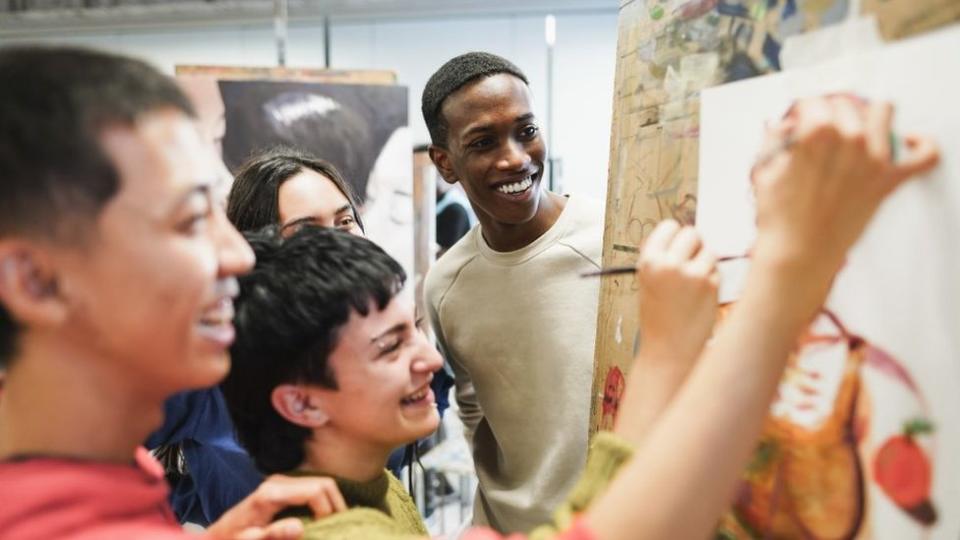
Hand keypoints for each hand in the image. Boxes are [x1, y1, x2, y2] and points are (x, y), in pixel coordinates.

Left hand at [207, 474, 346, 539]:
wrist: (219, 535)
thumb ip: (274, 535)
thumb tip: (300, 527)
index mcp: (272, 494)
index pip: (316, 491)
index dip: (328, 511)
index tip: (325, 532)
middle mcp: (279, 482)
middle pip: (324, 484)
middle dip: (336, 506)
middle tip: (337, 529)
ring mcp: (282, 481)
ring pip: (323, 484)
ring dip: (332, 504)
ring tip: (331, 525)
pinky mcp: (284, 485)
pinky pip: (314, 488)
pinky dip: (324, 502)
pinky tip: (322, 519)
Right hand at [612, 220, 717, 441]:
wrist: (669, 350)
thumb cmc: (658, 317)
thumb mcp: (648, 282)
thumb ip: (660, 257)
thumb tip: (679, 232)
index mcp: (648, 261)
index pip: (669, 227)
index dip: (676, 237)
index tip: (678, 248)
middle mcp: (668, 263)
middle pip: (692, 233)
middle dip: (694, 246)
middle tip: (690, 264)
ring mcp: (691, 273)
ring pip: (709, 251)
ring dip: (706, 263)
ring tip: (694, 286)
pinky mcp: (711, 284)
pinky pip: (717, 269)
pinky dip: (713, 279)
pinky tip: (701, 298)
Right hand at [752, 96, 938, 275]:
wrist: (798, 252)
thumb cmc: (780, 216)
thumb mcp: (764, 170)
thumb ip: (774, 138)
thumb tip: (786, 124)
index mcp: (816, 133)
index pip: (814, 102)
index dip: (803, 113)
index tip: (800, 123)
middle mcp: (850, 139)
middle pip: (847, 104)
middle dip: (832, 114)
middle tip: (823, 133)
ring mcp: (874, 159)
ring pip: (884, 111)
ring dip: (869, 118)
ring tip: (857, 132)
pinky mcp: (889, 180)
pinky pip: (924, 155)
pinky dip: (921, 145)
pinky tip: (908, 142)